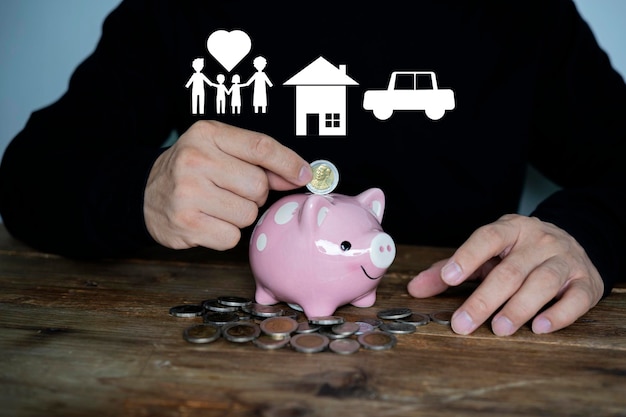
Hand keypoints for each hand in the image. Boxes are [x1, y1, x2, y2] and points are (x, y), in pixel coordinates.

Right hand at [144, 120, 311, 249]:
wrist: (144, 192)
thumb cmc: (193, 169)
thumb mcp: (220, 149)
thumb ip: (260, 160)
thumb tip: (300, 175)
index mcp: (208, 134)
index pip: (260, 147)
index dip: (288, 163)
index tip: (305, 175)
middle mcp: (195, 160)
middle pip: (258, 186)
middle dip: (254, 194)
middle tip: (231, 190)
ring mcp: (188, 193)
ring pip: (247, 214)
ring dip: (239, 215)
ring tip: (216, 205)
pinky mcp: (186, 224)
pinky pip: (232, 237)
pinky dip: (226, 234)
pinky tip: (207, 221)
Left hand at [407, 214, 603, 335]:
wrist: (576, 242)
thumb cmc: (519, 252)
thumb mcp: (486, 254)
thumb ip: (449, 269)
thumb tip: (414, 289)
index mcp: (511, 229)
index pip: (487, 238)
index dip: (467, 257)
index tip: (449, 278)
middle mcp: (539, 241)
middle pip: (510, 270)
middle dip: (484, 299)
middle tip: (463, 324)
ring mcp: (566, 260)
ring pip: (543, 282)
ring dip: (520, 307)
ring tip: (500, 328)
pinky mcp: (587, 283)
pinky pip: (575, 299)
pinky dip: (559, 314)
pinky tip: (540, 327)